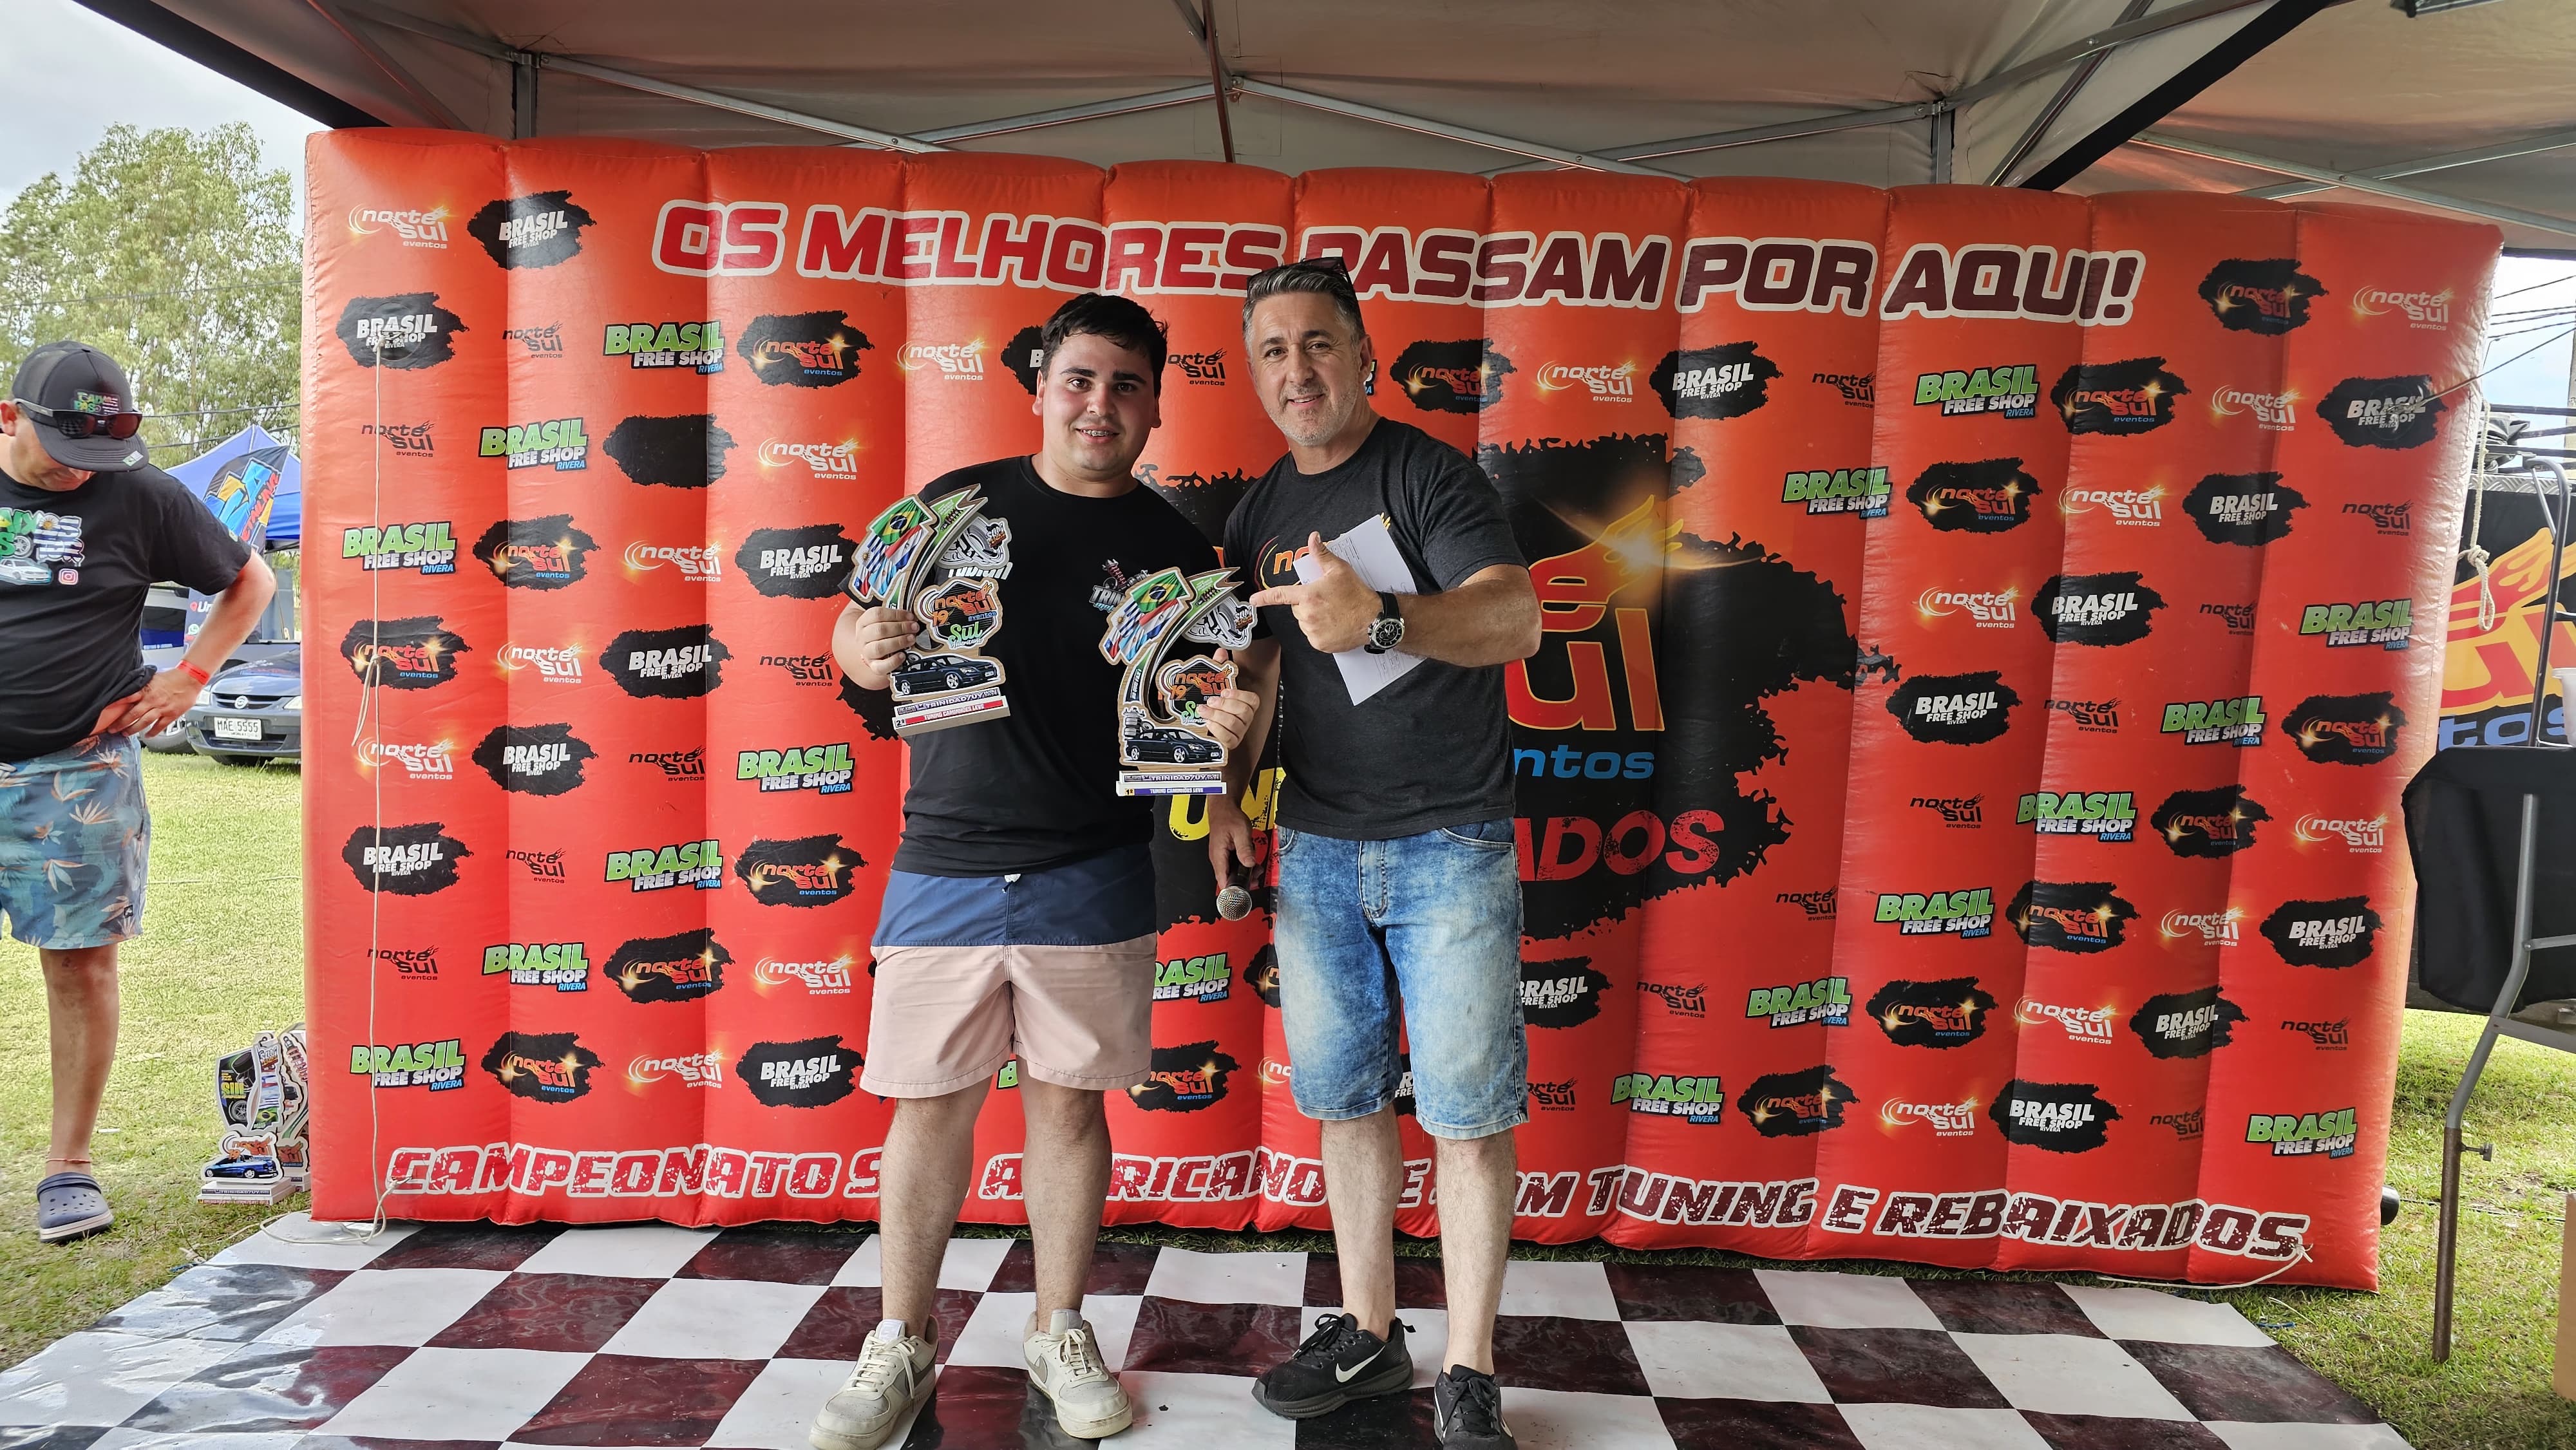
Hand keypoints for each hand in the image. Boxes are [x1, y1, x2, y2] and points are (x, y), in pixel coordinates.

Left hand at [99, 667, 198, 737]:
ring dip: (133, 729)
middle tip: (112, 729)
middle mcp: (152, 700)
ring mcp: (162, 708)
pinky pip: (160, 726)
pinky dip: (153, 732)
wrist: (190, 679)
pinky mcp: (171, 714)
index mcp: (146, 690)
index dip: (115, 706)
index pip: (127, 698)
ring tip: (125, 734)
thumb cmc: (172, 677)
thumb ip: (142, 685)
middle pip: (133, 714)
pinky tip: (148, 736)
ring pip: (144, 722)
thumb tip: (130, 689)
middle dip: (121, 723)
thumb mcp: (152, 678)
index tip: (106, 713)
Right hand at [845, 607, 918, 690]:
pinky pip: (881, 667)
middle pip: (879, 630)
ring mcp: (867, 653)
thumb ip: (895, 617)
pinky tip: (902, 655)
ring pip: (879, 647)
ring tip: (911, 639)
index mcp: (863, 622)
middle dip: (900, 628)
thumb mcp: (884, 621)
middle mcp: (862, 637)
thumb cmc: (883, 633)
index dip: (896, 614)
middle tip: (914, 627)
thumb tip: (912, 615)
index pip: (877, 614)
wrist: (874, 651)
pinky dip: (893, 661)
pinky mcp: (873, 666)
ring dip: (898, 642)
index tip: (910, 616)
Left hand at [1198, 649, 1258, 751]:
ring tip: (1203, 710)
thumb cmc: (1211, 706)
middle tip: (1211, 700)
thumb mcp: (1214, 686)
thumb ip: (1219, 668)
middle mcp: (1244, 719)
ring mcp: (1239, 732)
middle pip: (1244, 712)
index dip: (1240, 695)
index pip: (1253, 700)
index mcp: (1244, 704)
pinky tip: (1208, 723)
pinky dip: (1217, 730)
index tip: (1225, 691)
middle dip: (1226, 705)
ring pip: (1235, 724)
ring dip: (1217, 716)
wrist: (1200, 728)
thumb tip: (1221, 651)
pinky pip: (1228, 738)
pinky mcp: (1230, 743)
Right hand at [1205, 791, 1257, 887]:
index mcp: (1218, 855)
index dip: (1233, 890)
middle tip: (1256, 879)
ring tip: (1257, 870)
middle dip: (1243, 882)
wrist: (1223, 808)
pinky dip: (1243, 866)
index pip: (1222, 880)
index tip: (1244, 892)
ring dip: (1245, 874)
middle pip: (1228, 879)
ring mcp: (1220, 857)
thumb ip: (1245, 849)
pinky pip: (1234, 865)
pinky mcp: (1225, 855)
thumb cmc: (1228, 817)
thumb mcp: (1241, 832)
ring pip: (1232, 873)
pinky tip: (1252, 863)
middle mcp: (1217, 859)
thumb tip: (1249, 863)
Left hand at [1248, 531, 1380, 653]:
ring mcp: (1313, 632)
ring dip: (1313, 618)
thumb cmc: (1357, 594)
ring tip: (1333, 613)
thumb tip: (1313, 538)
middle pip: (1298, 609)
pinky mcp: (1320, 645)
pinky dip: (1321, 632)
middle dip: (1307, 604)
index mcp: (1308, 596)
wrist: (1374, 620)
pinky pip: (1313, 636)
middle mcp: (1307, 616)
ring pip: (1305, 623)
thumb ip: (1322, 555)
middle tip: (1326, 601)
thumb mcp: (1340, 570)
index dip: (1264, 597)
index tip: (1252, 600)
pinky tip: (1334, 625)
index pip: (1280, 595)